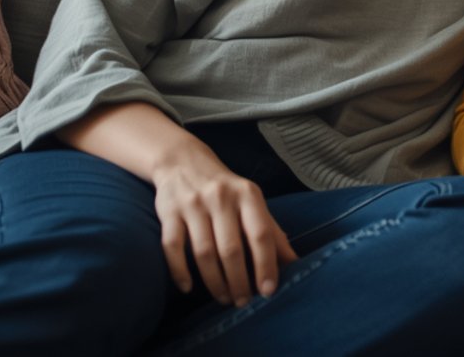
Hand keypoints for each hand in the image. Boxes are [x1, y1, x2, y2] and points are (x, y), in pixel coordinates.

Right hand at [152, 150, 297, 306]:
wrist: (183, 161)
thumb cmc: (225, 190)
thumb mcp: (252, 202)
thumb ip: (272, 231)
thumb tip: (295, 263)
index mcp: (248, 195)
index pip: (261, 234)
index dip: (266, 265)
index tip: (268, 291)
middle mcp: (221, 197)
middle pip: (231, 249)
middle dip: (239, 281)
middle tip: (242, 301)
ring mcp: (193, 204)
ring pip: (204, 252)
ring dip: (214, 281)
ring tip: (223, 297)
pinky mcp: (169, 212)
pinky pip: (173, 247)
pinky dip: (180, 271)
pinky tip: (188, 287)